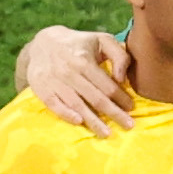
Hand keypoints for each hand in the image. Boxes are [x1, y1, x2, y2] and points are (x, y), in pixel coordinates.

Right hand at [20, 27, 134, 134]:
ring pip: (77, 105)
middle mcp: (69, 71)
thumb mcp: (101, 40)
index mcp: (84, 60)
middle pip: (95, 98)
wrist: (42, 43)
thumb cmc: (79, 44)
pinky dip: (66, 115)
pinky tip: (79, 122)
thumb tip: (122, 79)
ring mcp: (54, 81)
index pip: (107, 85)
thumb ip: (119, 55)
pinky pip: (54, 105)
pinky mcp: (41, 88)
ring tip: (107, 133)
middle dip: (114, 114)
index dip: (121, 98)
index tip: (131, 108)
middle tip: (129, 125)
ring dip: (93, 121)